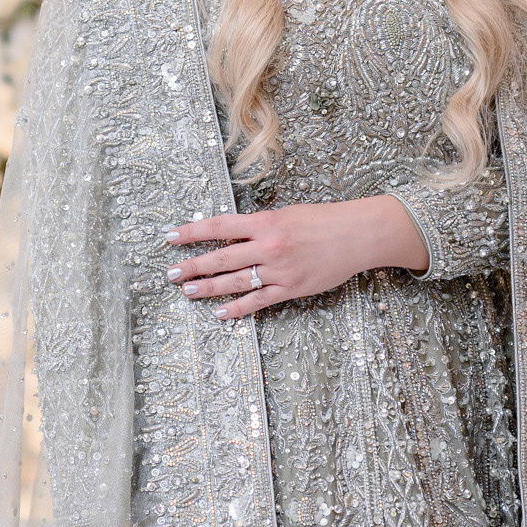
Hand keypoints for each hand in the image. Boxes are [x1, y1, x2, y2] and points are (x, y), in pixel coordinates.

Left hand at [165, 195, 428, 316]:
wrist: (357, 235)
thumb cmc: (323, 220)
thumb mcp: (286, 214)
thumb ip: (258, 227)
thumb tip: (230, 237)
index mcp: (265, 222)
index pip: (218, 226)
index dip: (191, 232)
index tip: (170, 236)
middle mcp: (267, 246)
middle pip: (220, 258)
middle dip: (192, 266)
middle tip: (170, 274)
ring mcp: (278, 270)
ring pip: (234, 282)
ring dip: (207, 288)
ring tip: (187, 291)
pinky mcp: (291, 289)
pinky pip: (258, 302)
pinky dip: (237, 308)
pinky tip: (220, 313)